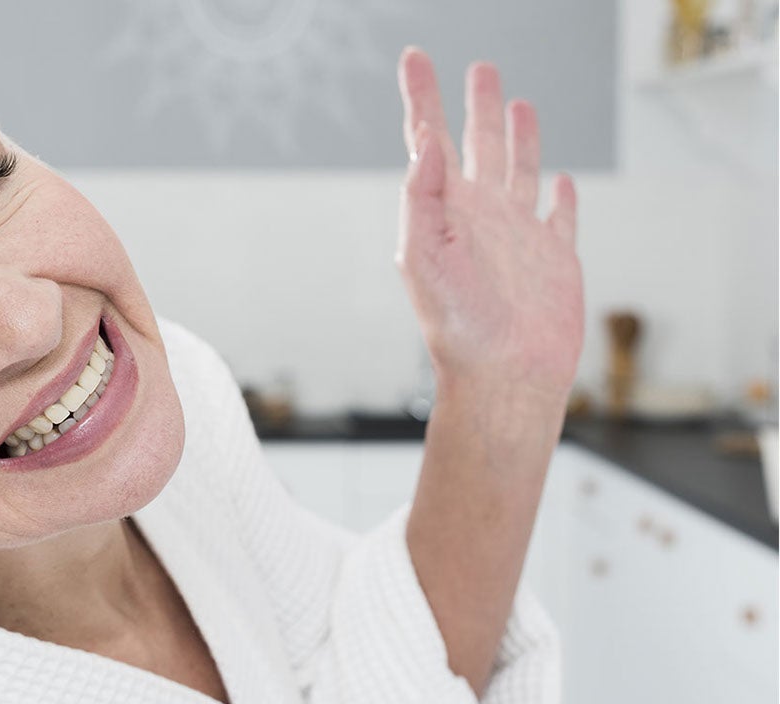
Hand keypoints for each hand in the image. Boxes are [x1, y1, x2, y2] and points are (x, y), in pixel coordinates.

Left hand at [396, 48, 583, 404]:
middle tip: (481, 68)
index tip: (415, 58)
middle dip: (477, 105)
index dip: (422, 97)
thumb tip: (424, 142)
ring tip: (517, 103)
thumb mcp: (422, 254)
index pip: (429, 140)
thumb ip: (421, 195)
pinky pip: (559, 218)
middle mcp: (481, 216)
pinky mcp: (555, 258)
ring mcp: (518, 235)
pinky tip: (561, 182)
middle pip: (480, 144)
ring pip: (522, 170)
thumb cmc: (456, 324)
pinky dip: (561, 198)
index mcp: (445, 209)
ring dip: (520, 136)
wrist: (504, 373)